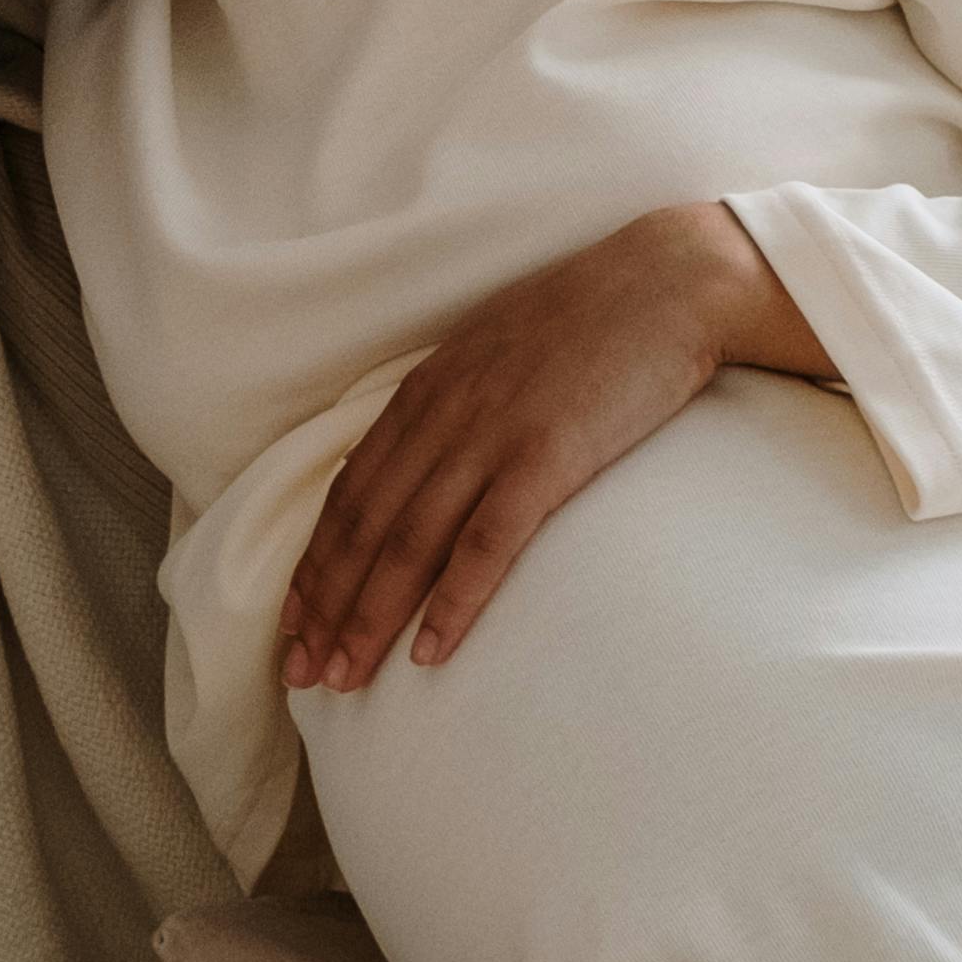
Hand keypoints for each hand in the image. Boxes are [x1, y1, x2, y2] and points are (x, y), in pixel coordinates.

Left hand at [278, 203, 835, 691]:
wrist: (669, 282)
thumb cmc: (591, 320)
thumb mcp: (496, 352)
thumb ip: (455, 404)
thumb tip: (425, 463)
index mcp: (426, 390)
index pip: (349, 492)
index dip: (315, 563)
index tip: (293, 623)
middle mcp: (442, 414)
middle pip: (363, 527)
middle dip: (325, 606)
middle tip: (300, 673)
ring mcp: (491, 436)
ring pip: (408, 542)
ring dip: (369, 617)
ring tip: (345, 679)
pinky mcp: (546, 457)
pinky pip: (485, 542)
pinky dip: (451, 601)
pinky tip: (429, 652)